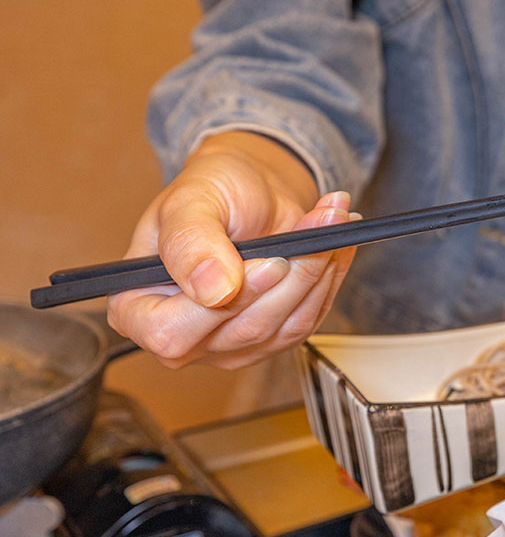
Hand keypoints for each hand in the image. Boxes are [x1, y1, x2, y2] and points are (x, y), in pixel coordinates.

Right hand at [107, 132, 358, 368]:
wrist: (251, 191)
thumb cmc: (210, 191)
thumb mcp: (190, 200)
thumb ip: (190, 242)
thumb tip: (211, 289)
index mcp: (138, 308)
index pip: (172, 333)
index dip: (223, 304)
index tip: (269, 260)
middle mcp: (183, 337)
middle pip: (244, 331)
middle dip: (290, 276)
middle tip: (314, 224)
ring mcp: (229, 345)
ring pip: (285, 328)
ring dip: (317, 271)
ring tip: (328, 220)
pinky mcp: (271, 340)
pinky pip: (310, 320)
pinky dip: (330, 278)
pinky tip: (333, 244)